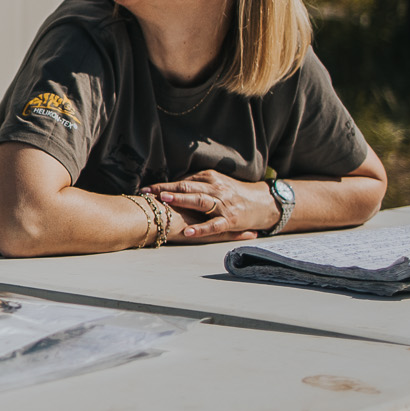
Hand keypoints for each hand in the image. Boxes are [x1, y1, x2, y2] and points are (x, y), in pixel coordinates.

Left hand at [145, 170, 275, 241]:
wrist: (264, 202)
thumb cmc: (234, 193)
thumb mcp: (216, 183)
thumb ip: (196, 184)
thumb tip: (171, 187)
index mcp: (209, 179)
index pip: (182, 182)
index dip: (163, 185)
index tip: (145, 189)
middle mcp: (215, 189)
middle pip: (187, 188)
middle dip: (166, 190)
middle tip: (148, 193)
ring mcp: (223, 205)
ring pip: (199, 201)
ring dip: (181, 201)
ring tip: (164, 201)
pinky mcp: (231, 220)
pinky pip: (214, 225)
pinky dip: (201, 228)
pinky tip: (187, 231)